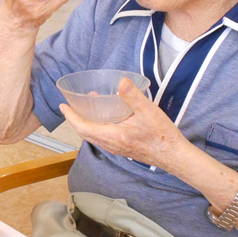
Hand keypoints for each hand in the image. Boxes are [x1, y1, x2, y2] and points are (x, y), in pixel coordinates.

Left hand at [59, 78, 189, 174]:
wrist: (174, 156)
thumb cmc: (162, 136)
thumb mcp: (148, 111)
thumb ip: (133, 96)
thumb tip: (121, 81)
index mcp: (113, 136)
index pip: (83, 128)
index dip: (71, 117)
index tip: (63, 106)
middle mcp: (111, 144)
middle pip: (85, 133)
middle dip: (75, 119)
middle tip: (69, 106)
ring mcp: (116, 148)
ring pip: (94, 136)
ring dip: (86, 123)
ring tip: (86, 107)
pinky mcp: (122, 148)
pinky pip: (102, 138)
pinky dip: (96, 127)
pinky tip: (105, 117)